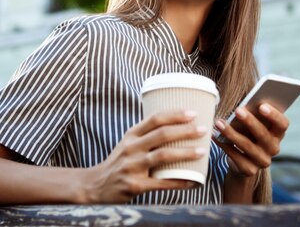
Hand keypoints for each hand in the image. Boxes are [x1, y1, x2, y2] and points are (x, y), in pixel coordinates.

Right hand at [83, 109, 207, 202]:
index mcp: (131, 135)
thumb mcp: (128, 143)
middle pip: (162, 135)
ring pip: (163, 156)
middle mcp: (131, 148)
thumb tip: (176, 125)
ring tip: (202, 151)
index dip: (175, 114)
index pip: (155, 119)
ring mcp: (132, 167)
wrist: (96, 185)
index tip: (193, 113)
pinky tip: (193, 180)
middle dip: (185, 131)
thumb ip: (147, 134)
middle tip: (203, 130)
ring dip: (185, 153)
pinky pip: (161, 182)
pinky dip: (179, 181)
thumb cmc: (119, 162)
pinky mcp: (134, 185)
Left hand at [213, 103, 288, 176]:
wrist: (243, 162)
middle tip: (237, 110)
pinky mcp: (249, 170)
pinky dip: (224, 145)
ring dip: (231, 133)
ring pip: (247, 145)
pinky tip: (215, 136)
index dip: (274, 115)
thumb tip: (241, 104)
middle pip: (263, 134)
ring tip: (219, 123)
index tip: (261, 106)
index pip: (282, 124)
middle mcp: (274, 148)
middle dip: (250, 121)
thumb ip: (252, 114)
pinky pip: (235, 156)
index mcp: (278, 134)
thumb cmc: (248, 134)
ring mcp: (262, 161)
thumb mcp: (253, 125)